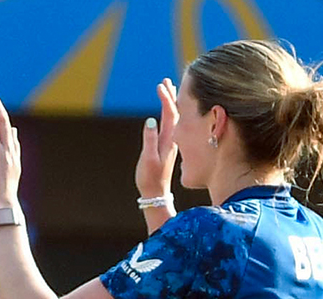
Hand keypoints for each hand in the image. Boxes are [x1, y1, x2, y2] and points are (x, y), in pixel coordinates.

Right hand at [135, 78, 179, 197]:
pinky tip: (169, 111)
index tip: (160, 85)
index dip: (166, 99)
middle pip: (174, 112)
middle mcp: (173, 139)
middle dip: (170, 95)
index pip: (169, 114)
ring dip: (171, 103)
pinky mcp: (169, 146)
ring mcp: (172, 142)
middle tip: (166, 80)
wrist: (157, 193)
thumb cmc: (150, 178)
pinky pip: (173, 124)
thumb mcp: (148, 159)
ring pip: (174, 117)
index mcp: (169, 139)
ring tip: (168, 89)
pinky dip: (171, 113)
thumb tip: (151, 120)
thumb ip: (150, 139)